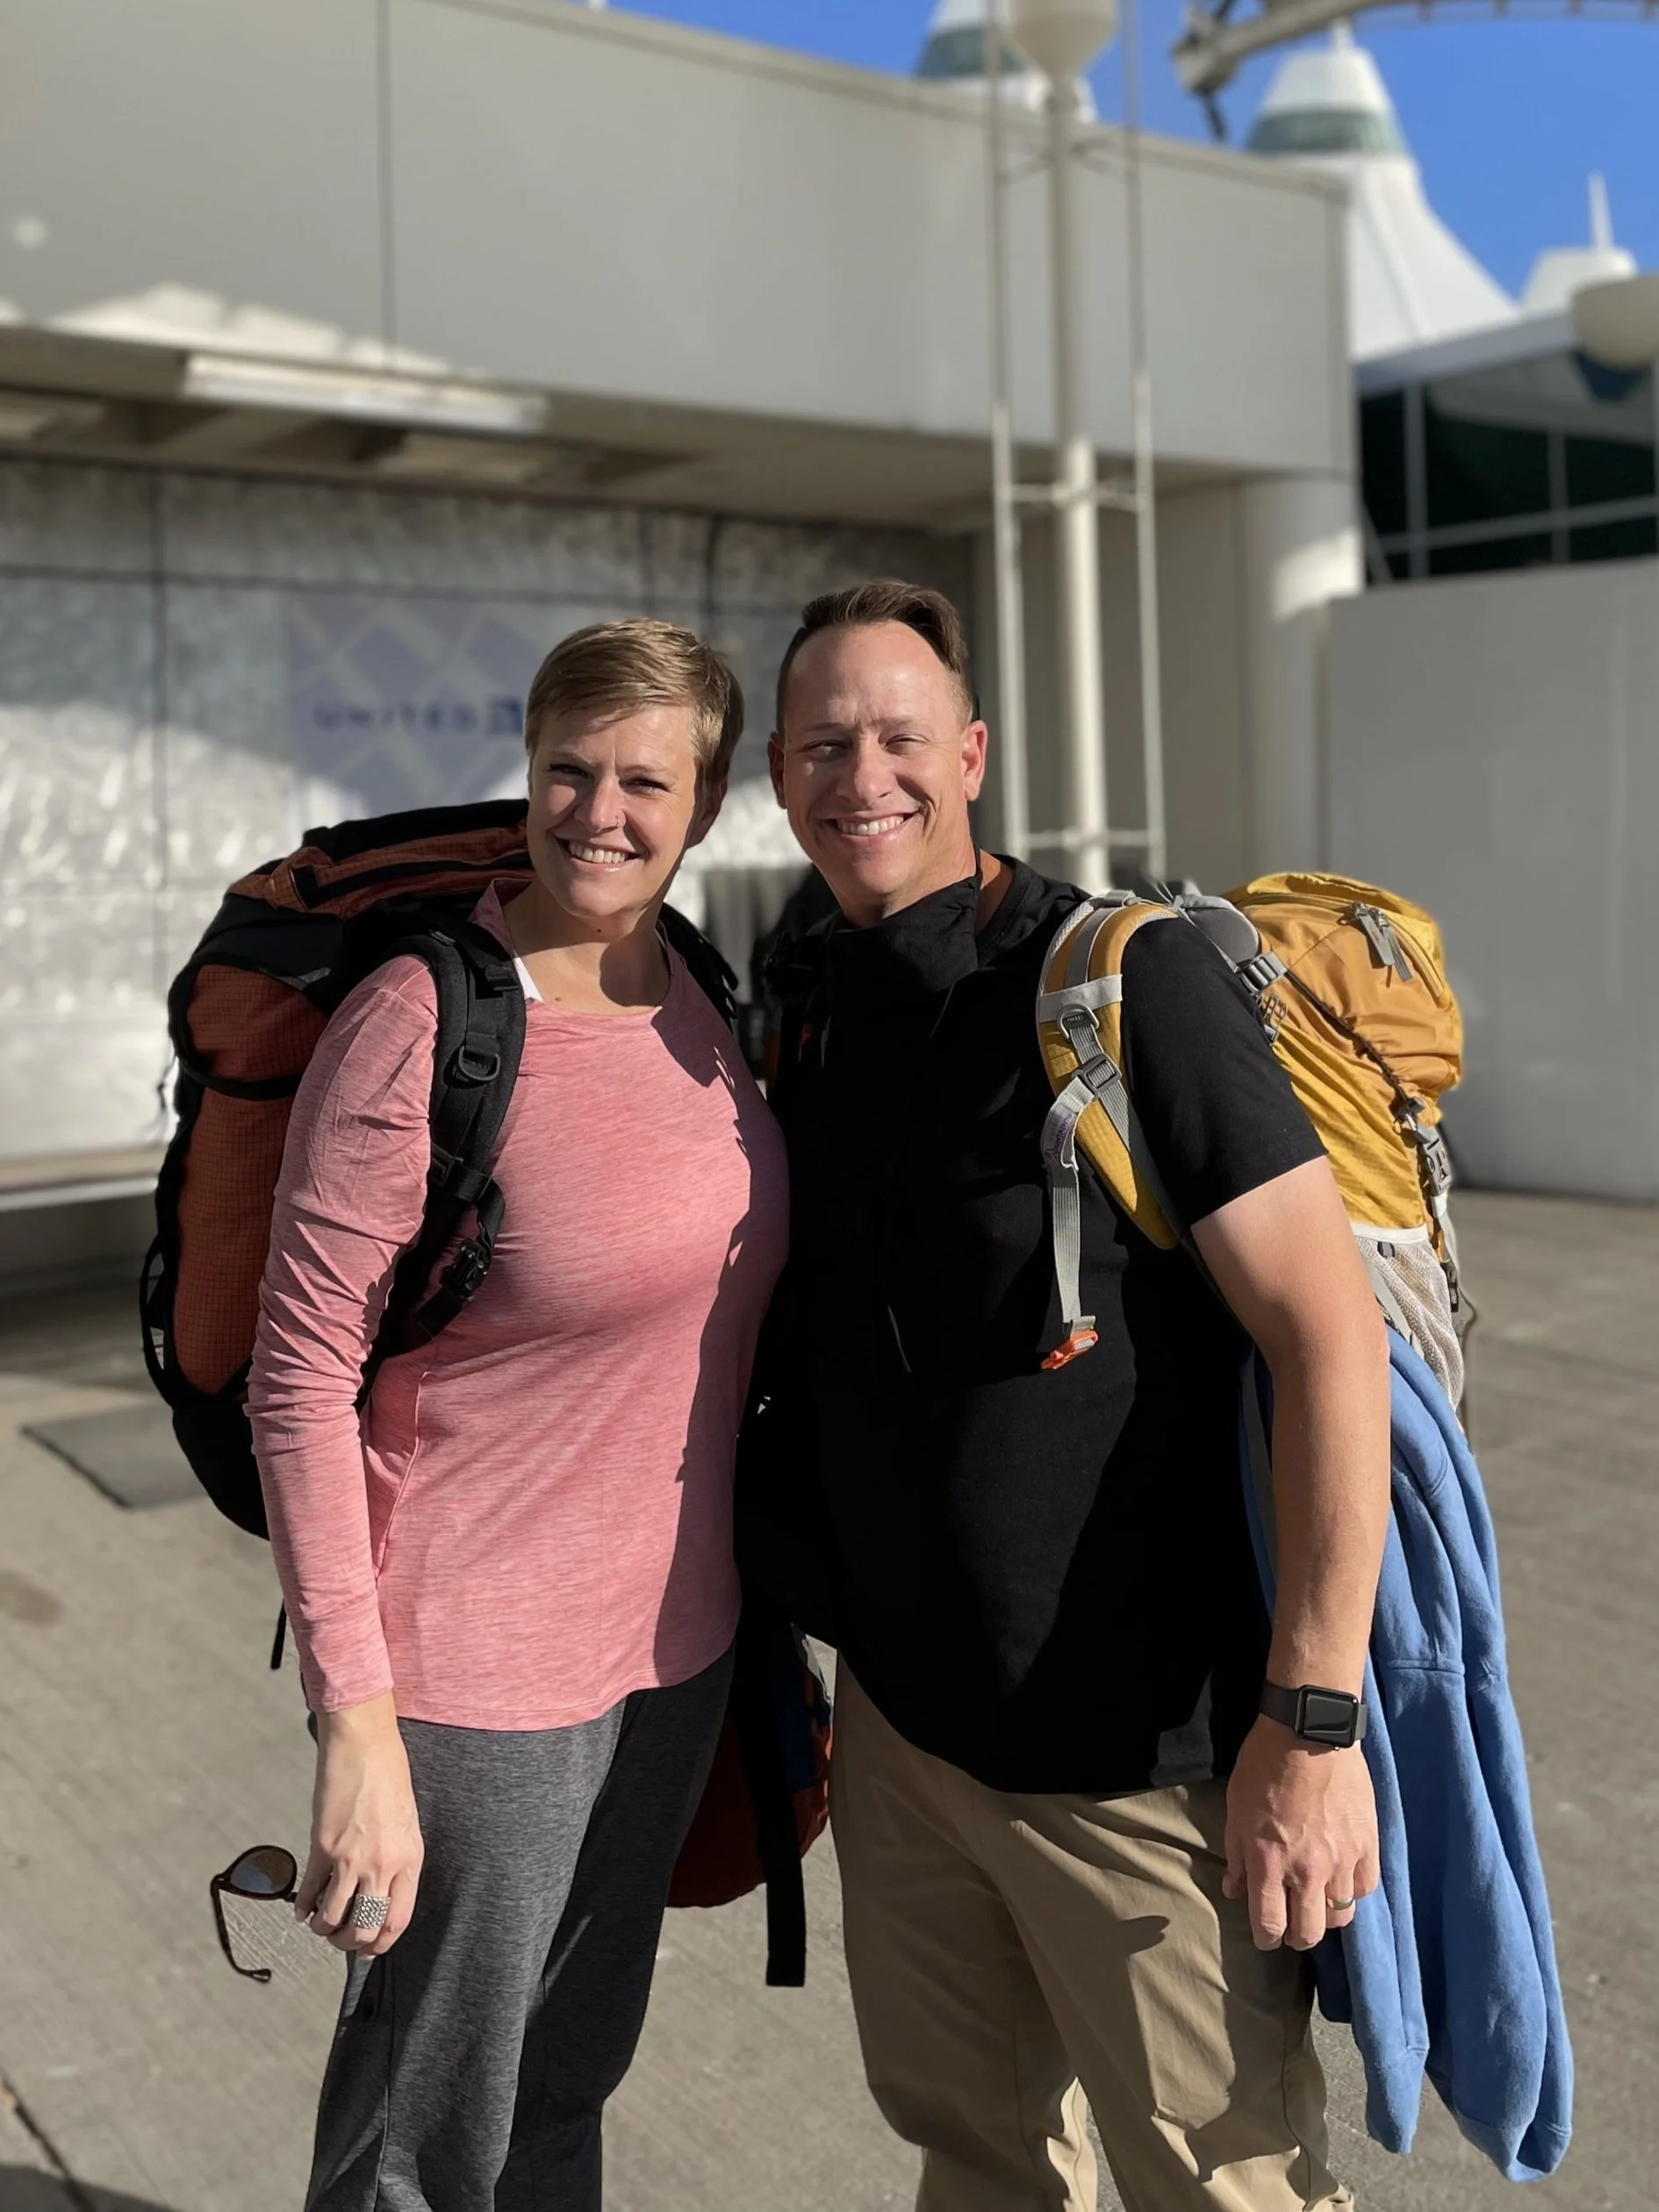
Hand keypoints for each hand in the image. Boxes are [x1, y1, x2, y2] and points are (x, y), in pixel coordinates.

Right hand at [296, 1694, 423, 1956]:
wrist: (364, 1744)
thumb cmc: (389, 1776)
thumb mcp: (407, 1823)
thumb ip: (397, 1859)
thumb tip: (382, 1892)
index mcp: (409, 1859)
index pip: (397, 1921)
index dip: (380, 1943)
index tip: (369, 1948)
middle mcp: (382, 1864)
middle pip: (364, 1928)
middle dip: (349, 1943)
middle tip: (340, 1939)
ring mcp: (350, 1858)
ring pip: (332, 1918)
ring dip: (323, 1929)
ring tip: (320, 1925)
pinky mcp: (322, 1847)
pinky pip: (309, 1892)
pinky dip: (302, 1907)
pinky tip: (301, 1909)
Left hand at [1223, 1714, 1378, 1950]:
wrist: (1310, 1731)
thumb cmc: (1263, 1765)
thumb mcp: (1236, 1809)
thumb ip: (1237, 1855)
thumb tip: (1236, 1890)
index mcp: (1270, 1862)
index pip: (1270, 1926)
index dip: (1265, 1939)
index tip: (1266, 1936)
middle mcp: (1308, 1871)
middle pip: (1309, 1934)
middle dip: (1296, 1935)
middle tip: (1292, 1921)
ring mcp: (1343, 1860)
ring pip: (1341, 1916)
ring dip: (1325, 1912)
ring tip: (1317, 1898)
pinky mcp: (1368, 1845)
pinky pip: (1365, 1889)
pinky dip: (1352, 1889)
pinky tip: (1342, 1876)